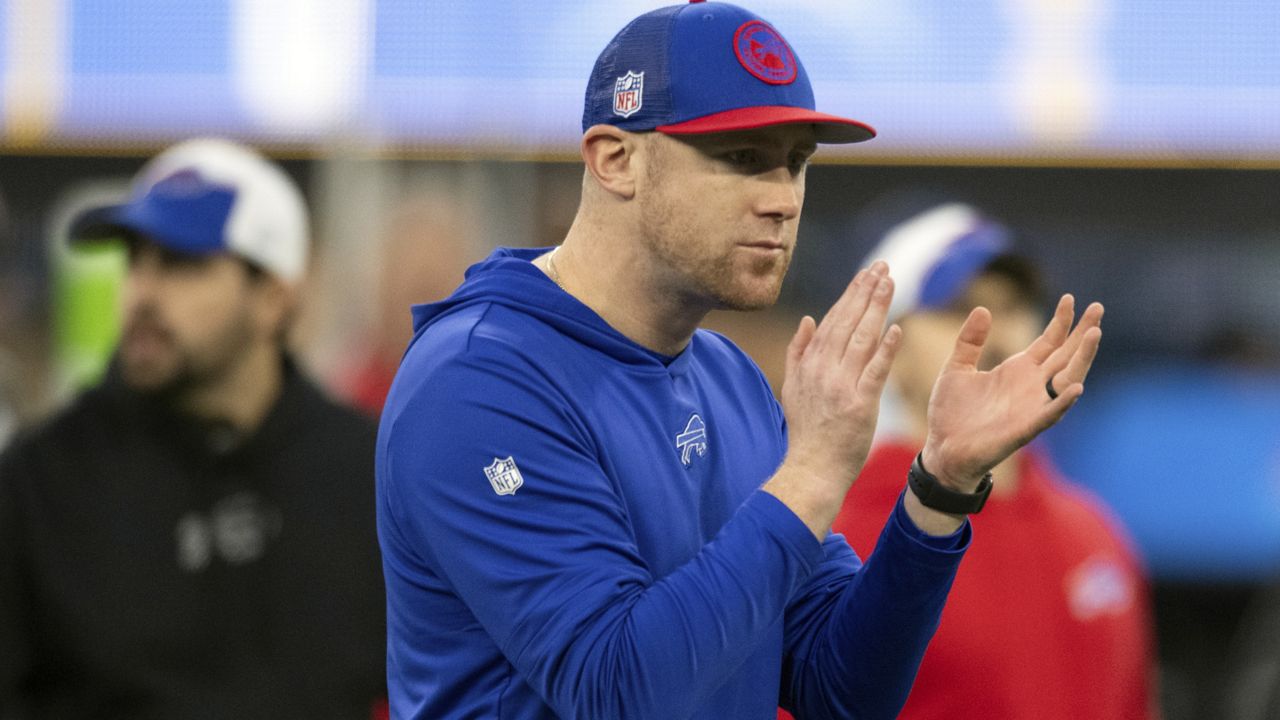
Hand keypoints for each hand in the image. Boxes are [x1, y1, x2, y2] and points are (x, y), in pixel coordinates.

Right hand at [766, 261, 901, 536]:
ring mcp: (841, 387)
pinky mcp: (860, 405)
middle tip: (883, 266)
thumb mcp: (793, 388)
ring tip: (891, 283)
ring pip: (862, 339)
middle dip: (866, 291)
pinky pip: (874, 372)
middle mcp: (823, 370)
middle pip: (848, 322)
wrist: (811, 468)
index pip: (833, 320)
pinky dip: (885, 350)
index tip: (866, 273)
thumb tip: (808, 319)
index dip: (851, 294)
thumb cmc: (806, 431)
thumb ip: (798, 352)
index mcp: (809, 364)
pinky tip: (897, 329)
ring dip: (877, 308)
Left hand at [920, 295, 1102, 490]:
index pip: (1049, 342)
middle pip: (1066, 355)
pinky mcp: (1024, 429)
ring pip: (1067, 380)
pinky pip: (1049, 415)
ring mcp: (1031, 407)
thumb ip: (970, 341)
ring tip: (1094, 335)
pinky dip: (1063, 402)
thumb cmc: (952, 413)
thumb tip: (983, 308)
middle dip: (1083, 333)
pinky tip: (1077, 387)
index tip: (1070, 298)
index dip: (1061, 321)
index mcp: (1017, 370)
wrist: (942, 449)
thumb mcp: (956, 368)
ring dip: (1082, 359)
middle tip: (1098, 307)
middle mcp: (1031, 387)